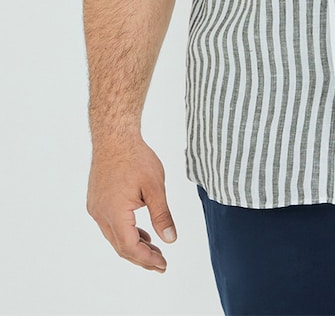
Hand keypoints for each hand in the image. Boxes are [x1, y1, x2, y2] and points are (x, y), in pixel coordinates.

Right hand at [86, 136, 176, 272]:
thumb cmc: (136, 157)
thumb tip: (170, 240)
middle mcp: (100, 214)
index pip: (130, 247)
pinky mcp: (96, 201)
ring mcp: (96, 208)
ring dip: (133, 245)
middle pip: (120, 246)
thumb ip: (162, 215)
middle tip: (161, 264)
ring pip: (114, 237)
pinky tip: (140, 233)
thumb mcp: (155, 187)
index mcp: (114, 213)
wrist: (114, 137)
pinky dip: (126, 232)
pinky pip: (110, 225)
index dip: (146, 259)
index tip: (163, 264)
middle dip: (141, 257)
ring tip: (154, 251)